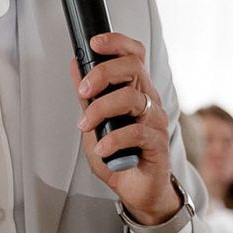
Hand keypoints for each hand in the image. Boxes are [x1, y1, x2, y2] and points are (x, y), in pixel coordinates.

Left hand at [70, 33, 178, 225]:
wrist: (135, 189)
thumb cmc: (118, 155)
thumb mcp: (94, 122)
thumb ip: (87, 96)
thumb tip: (75, 65)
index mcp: (135, 90)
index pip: (134, 55)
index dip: (117, 43)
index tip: (94, 43)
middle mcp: (148, 100)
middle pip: (133, 68)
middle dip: (103, 73)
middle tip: (83, 92)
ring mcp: (155, 120)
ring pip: (133, 98)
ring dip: (102, 110)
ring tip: (86, 126)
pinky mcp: (158, 143)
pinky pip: (137, 131)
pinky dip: (114, 139)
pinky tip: (103, 148)